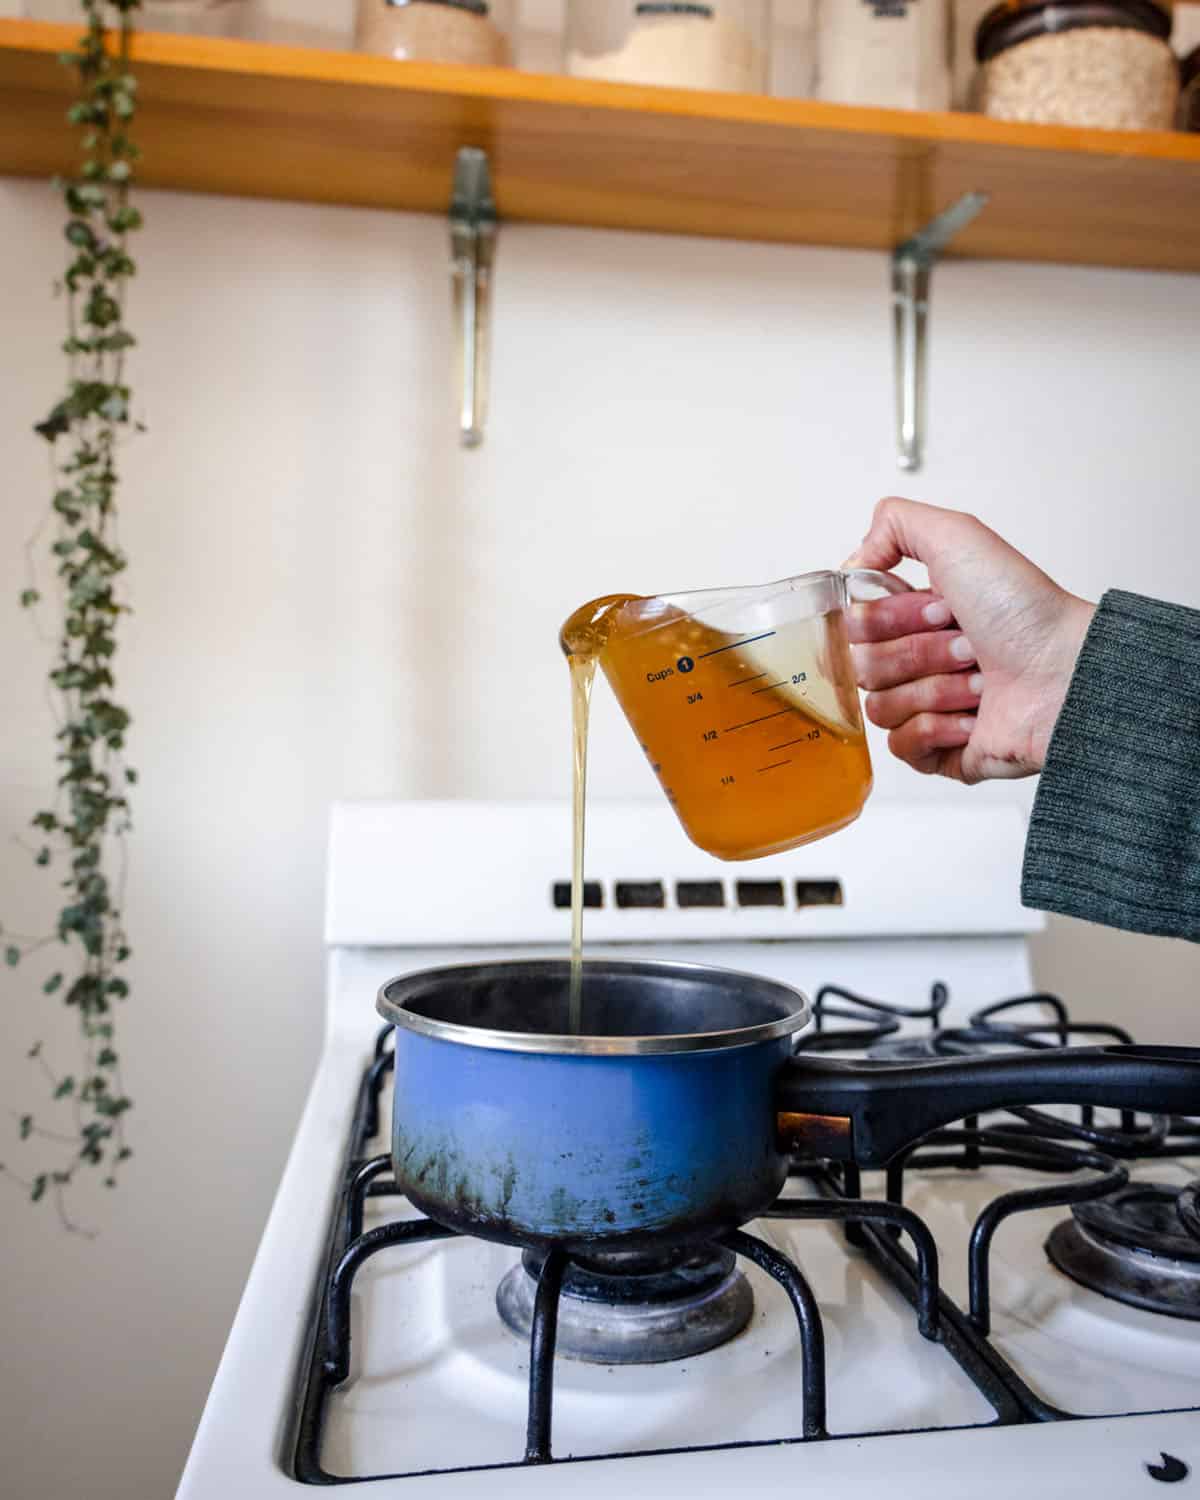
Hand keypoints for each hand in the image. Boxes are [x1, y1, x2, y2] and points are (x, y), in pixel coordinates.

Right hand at [844, 498, 1094, 782]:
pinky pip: (899, 747)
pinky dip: (935, 728)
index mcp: (917, 616)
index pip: (855, 625)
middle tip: (967, 644)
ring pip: (879, 708)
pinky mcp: (940, 753)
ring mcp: (929, 708)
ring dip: (934, 689)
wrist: (1065, 672)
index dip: (889, 618)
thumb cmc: (1025, 611)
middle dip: (916, 652)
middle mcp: (921, 660)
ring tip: (980, 680)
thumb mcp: (958, 535)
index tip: (939, 607)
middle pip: (863, 667)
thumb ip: (893, 524)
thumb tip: (853, 566)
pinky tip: (972, 717)